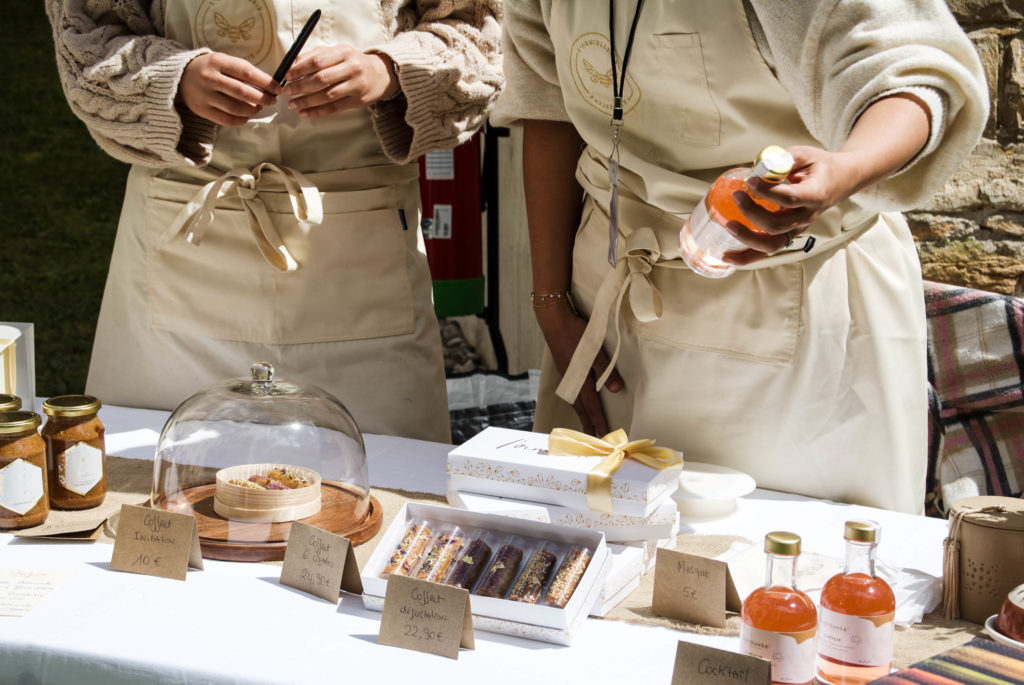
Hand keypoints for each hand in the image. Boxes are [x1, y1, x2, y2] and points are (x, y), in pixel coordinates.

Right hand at [178, 52, 279, 126]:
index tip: (278, 88)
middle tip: (272, 100)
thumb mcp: (223, 61)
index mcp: (217, 61)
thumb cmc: (209, 68)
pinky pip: (228, 120)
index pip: (247, 73)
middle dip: (263, 98)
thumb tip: (269, 85)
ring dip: (254, 110)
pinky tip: (246, 115)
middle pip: (243, 93)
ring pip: (237, 108)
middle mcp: (210, 78)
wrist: (180, 76)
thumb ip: (243, 71)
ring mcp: (205, 96)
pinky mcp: (202, 110)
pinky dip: (242, 119)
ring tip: (259, 107)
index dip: (266, 82)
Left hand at [283, 45, 397, 116]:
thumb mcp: (336, 52)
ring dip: (307, 101)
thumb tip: (292, 65)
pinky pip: (334, 108)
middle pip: (321, 79)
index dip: (300, 69)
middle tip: (287, 91)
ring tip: (293, 104)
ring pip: (327, 96)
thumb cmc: (351, 62)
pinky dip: (317, 111)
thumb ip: (315, 55)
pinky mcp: (358, 101)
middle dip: (301, 86)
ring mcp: (356, 85)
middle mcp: (352, 68)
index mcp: (344, 52)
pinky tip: (305, 113)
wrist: (379, 75)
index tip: (287, 76)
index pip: (317, 61)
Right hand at [534, 299, 623, 436]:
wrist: (553, 320)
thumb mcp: (595, 350)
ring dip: (581, 414)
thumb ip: (605, 370)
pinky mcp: (564, 368)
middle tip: (593, 439)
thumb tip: (616, 389)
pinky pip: (571, 392)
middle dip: (588, 424)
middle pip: (581, 408)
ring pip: (575, 401)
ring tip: (587, 424)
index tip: (603, 436)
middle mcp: (571, 381)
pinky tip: (578, 399)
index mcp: (580, 379)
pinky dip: (577, 402)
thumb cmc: (575, 333)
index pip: (591, 406)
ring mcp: (566, 375)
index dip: (598, 422)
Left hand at [722, 146, 860, 265]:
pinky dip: (747, 256)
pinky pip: (767, 249)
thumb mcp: (807, 155)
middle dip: (753, 213)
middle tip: (737, 195)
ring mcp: (797, 229)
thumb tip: (761, 164)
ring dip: (747, 240)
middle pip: (777, 225)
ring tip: (728, 227)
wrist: (840, 181)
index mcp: (814, 195)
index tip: (750, 180)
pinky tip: (728, 257)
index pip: (790, 198)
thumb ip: (785, 158)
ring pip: (772, 245)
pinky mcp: (788, 234)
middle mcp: (806, 217)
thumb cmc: (820, 167)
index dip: (768, 191)